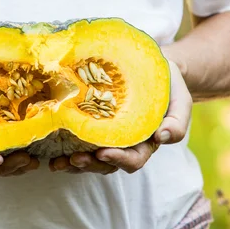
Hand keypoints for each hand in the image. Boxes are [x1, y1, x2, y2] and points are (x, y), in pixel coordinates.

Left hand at [49, 60, 191, 174]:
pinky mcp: (88, 128)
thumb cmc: (165, 83)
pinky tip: (49, 154)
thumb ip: (178, 120)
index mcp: (145, 143)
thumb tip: (163, 138)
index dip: (119, 159)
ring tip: (58, 162)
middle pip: (106, 164)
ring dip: (74, 163)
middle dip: (90, 164)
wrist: (147, 64)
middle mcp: (123, 145)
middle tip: (74, 159)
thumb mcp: (180, 98)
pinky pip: (75, 144)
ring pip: (89, 159)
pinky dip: (63, 151)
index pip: (133, 159)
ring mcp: (104, 138)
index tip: (103, 153)